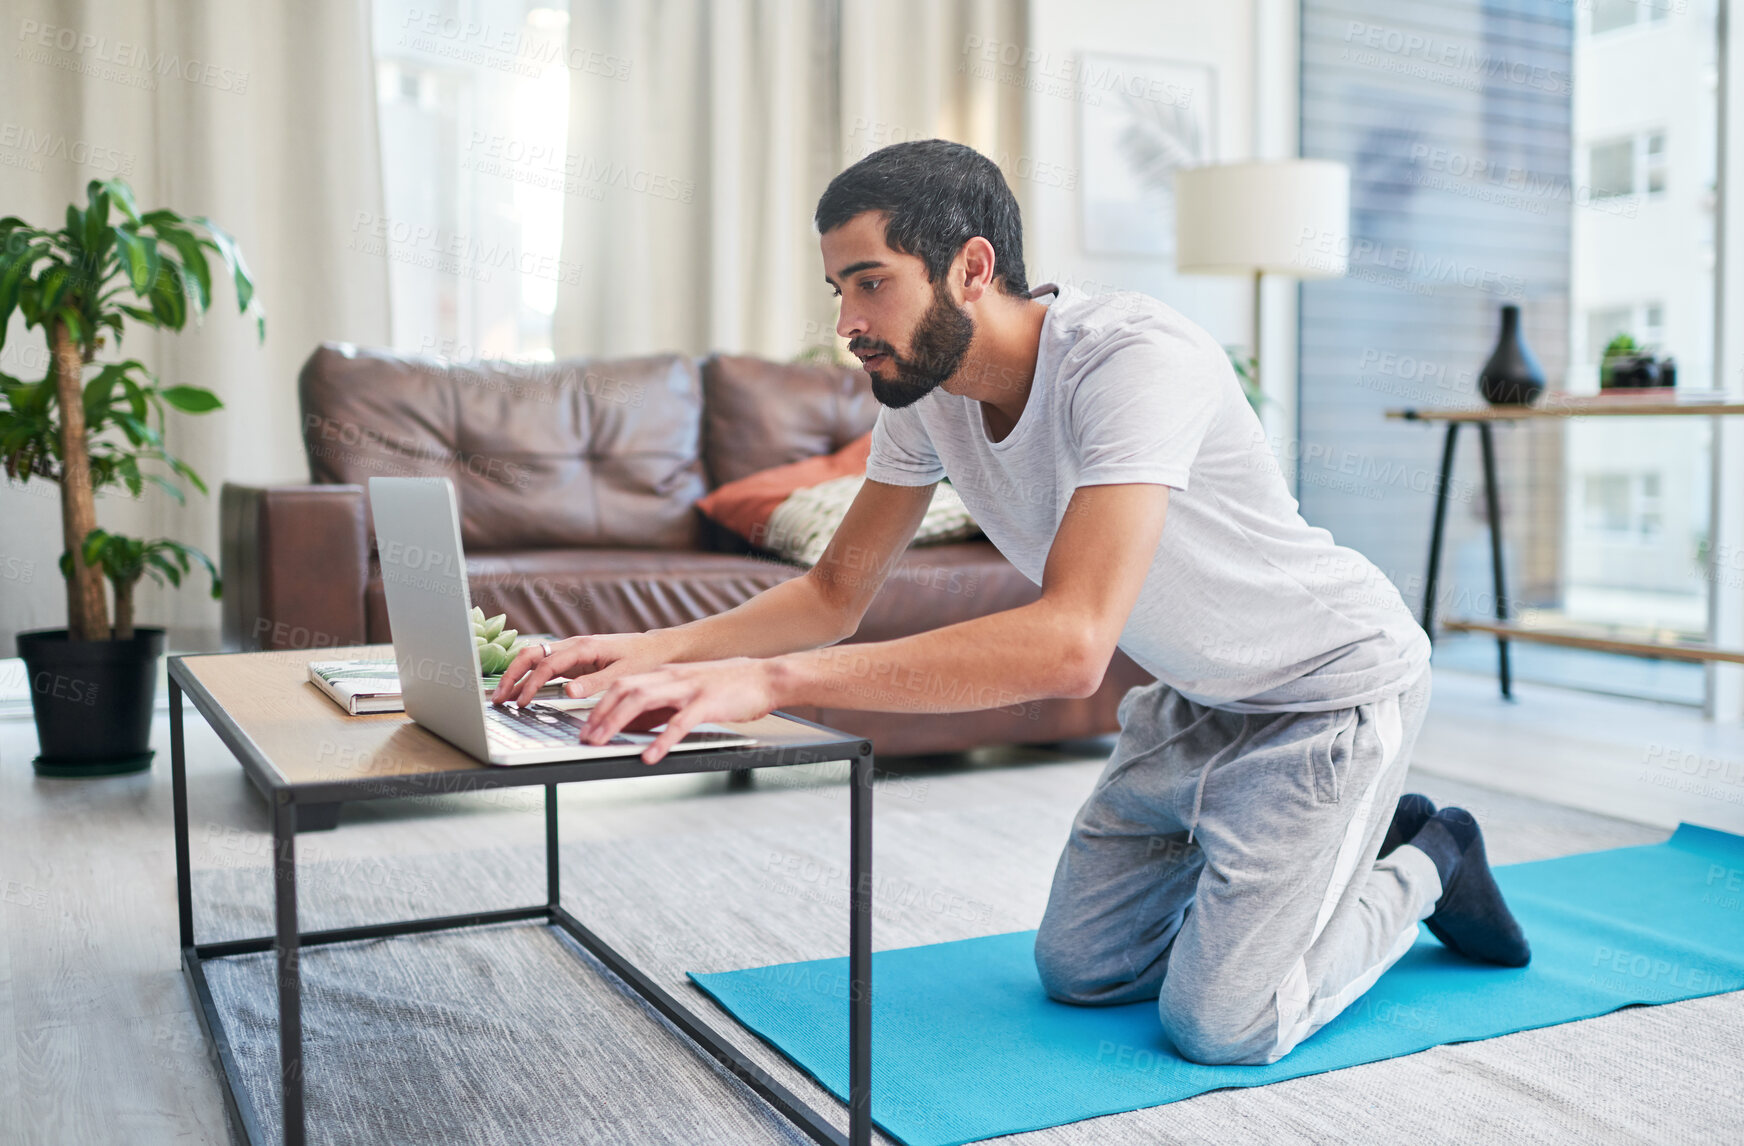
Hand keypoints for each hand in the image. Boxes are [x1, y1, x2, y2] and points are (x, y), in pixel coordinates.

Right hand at [489, 631, 674, 706]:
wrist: (657, 648)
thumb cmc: (643, 660)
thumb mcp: (622, 674)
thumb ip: (595, 684)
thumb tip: (568, 692)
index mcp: (584, 647)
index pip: (547, 664)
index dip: (530, 684)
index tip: (520, 703)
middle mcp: (574, 645)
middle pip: (531, 655)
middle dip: (512, 675)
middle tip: (498, 698)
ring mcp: (572, 651)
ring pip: (535, 658)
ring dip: (517, 675)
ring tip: (503, 697)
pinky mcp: (575, 659)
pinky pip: (546, 665)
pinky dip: (530, 676)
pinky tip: (522, 690)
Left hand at [580, 658, 781, 764]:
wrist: (765, 677)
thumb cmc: (728, 687)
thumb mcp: (686, 693)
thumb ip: (659, 708)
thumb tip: (629, 725)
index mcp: (666, 674)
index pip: (623, 685)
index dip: (600, 705)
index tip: (586, 727)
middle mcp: (672, 677)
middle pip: (625, 690)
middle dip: (600, 714)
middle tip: (586, 738)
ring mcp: (689, 688)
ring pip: (643, 700)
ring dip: (617, 722)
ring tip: (602, 743)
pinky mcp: (707, 703)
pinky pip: (679, 722)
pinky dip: (661, 740)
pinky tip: (649, 756)